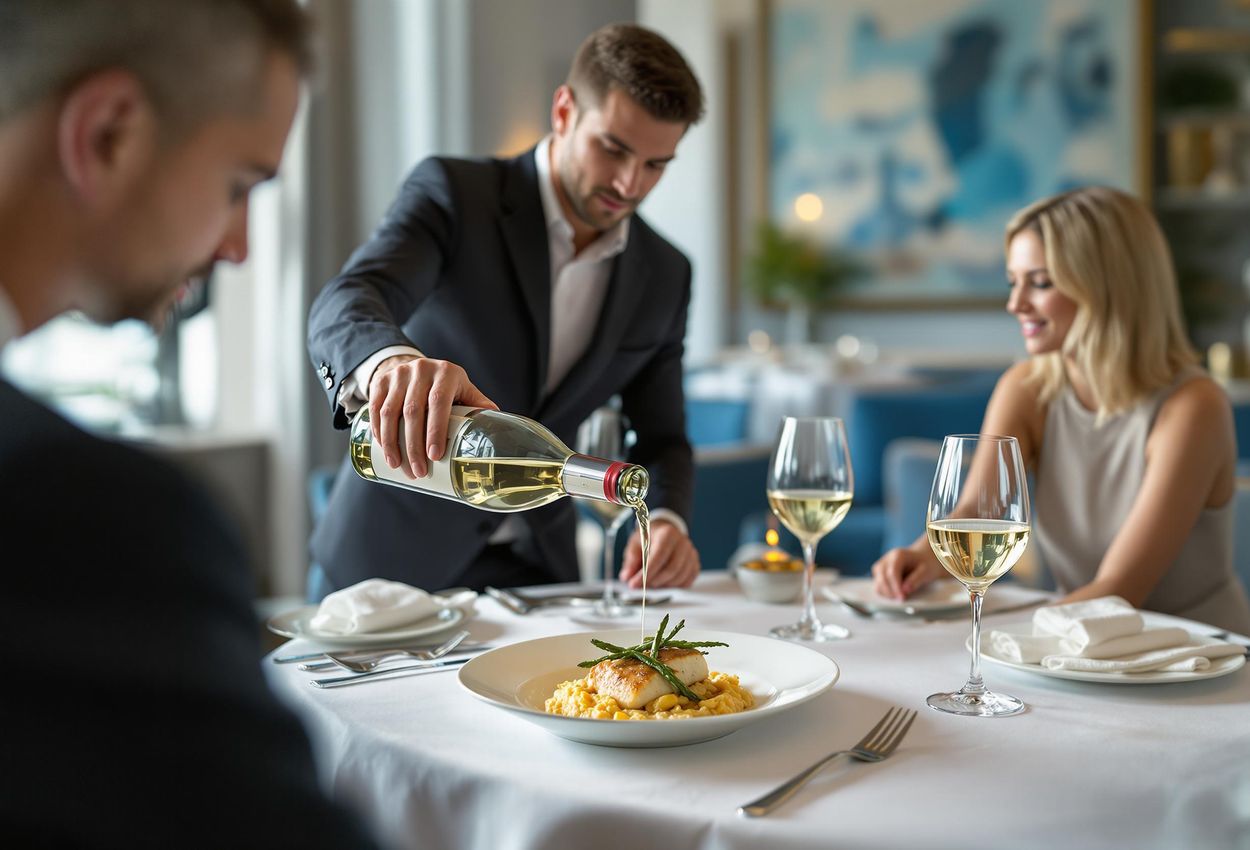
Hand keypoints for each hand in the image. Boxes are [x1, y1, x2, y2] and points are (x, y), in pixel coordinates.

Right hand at [368, 355, 496, 477]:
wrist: (415, 365)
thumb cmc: (444, 385)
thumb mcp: (463, 389)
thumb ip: (477, 405)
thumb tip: (497, 427)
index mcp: (447, 373)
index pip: (438, 402)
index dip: (435, 430)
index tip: (434, 456)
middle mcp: (421, 370)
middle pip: (412, 411)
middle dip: (413, 445)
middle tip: (417, 471)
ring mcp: (398, 374)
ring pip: (389, 412)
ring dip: (391, 443)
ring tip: (398, 465)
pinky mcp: (380, 381)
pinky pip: (374, 408)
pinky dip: (377, 431)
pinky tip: (383, 448)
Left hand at [619, 519, 699, 588]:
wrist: (665, 531)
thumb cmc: (650, 538)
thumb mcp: (635, 543)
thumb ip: (631, 560)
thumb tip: (627, 576)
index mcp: (667, 534)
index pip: (659, 556)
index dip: (646, 573)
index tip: (634, 584)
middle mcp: (683, 543)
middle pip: (672, 569)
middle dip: (654, 581)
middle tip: (642, 586)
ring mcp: (691, 553)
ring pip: (680, 577)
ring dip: (664, 585)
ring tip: (652, 584)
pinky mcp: (695, 563)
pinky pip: (688, 581)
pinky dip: (675, 586)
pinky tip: (664, 584)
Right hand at [871, 547, 943, 599]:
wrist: (923, 558)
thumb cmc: (925, 564)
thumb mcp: (926, 571)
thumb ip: (915, 580)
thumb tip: (904, 591)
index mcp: (898, 555)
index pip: (892, 572)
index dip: (896, 586)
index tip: (902, 598)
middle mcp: (886, 560)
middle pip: (882, 578)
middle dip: (891, 592)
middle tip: (902, 600)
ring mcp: (880, 567)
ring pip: (878, 584)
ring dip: (887, 594)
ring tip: (900, 598)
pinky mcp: (879, 574)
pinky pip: (878, 587)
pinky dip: (885, 593)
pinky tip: (896, 596)